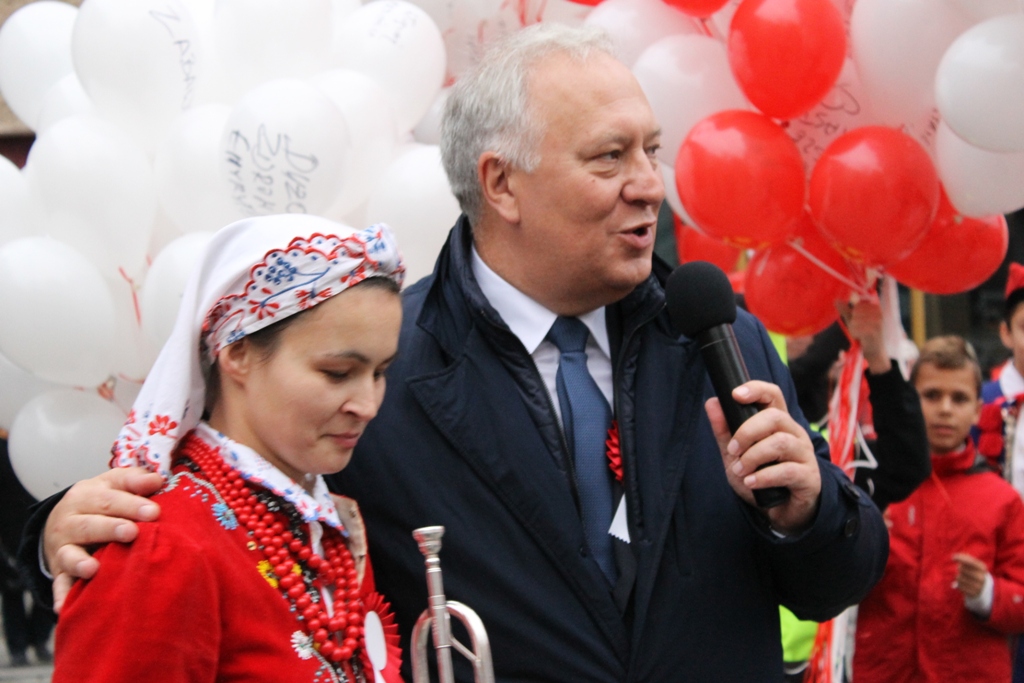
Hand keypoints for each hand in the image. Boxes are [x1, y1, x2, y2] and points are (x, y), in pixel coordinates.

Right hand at [44, 467, 162, 611]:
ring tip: (94, 568)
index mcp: (86, 495)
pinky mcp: (59, 570)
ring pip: (70, 553)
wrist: (62, 520)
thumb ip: (135, 480)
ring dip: (81, 562)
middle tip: (132, 533)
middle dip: (111, 528)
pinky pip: (59, 583)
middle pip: (89, 524)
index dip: (132, 504)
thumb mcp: (114, 484)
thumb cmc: (101, 501)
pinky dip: (61, 594)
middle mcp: (70, 520)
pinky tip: (65, 607)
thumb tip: (157, 480)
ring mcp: (62, 547)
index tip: (154, 512)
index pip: (110, 498)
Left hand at [706, 381, 821, 534]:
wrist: (779, 512)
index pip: (773, 395)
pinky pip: (788, 471)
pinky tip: (750, 482)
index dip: (756, 389)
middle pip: (775, 417)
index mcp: (778, 423)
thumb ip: (725, 430)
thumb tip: (712, 403)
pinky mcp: (809, 477)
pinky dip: (764, 476)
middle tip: (732, 450)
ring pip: (781, 442)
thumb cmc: (760, 477)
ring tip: (740, 470)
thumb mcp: (735, 454)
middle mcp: (794, 434)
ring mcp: (804, 455)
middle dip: (747, 432)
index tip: (735, 394)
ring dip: (753, 456)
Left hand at [838, 299, 889, 374]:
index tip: (861, 322)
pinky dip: (855, 334)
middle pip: (854, 312)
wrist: (875, 352)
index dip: (854, 314)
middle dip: (853, 322)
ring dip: (853, 329)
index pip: (857, 305)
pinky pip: (855, 329)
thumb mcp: (854, 320)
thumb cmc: (864, 334)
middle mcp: (878, 313)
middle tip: (861, 330)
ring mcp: (877, 322)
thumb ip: (846, 310)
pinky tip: (861, 338)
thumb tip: (836, 300)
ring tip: (861, 334)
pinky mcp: (873, 331)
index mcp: (876, 308)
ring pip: (854, 320)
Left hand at [952, 553, 988, 598]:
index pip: (970, 562)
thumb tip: (957, 556)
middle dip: (958, 568)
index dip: (960, 558)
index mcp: (982, 568)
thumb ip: (966, 558)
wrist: (983, 588)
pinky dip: (958, 584)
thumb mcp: (973, 564)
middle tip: (961, 570)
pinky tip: (963, 584)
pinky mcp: (973, 593)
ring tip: (963, 577)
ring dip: (958, 576)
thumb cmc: (974, 572)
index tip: (953, 557)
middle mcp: (981, 577)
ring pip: (958, 578)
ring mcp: (978, 586)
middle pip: (961, 569)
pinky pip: (959, 586)